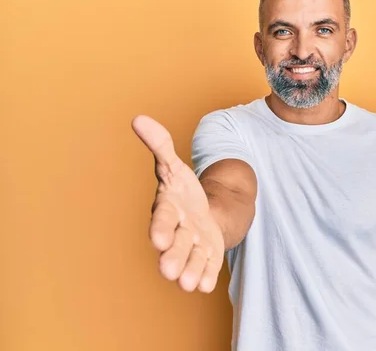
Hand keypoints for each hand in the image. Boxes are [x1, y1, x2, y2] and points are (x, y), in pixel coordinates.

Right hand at [131, 115, 224, 292]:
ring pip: (191, 261)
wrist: (202, 212)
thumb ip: (160, 146)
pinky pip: (208, 270)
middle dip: (173, 257)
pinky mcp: (208, 257)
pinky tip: (207, 285)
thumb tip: (139, 119)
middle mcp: (178, 232)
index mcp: (168, 210)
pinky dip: (207, 278)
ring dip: (190, 271)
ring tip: (189, 282)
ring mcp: (194, 247)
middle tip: (168, 270)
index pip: (162, 219)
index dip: (161, 228)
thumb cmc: (183, 191)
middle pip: (176, 245)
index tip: (159, 239)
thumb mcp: (175, 166)